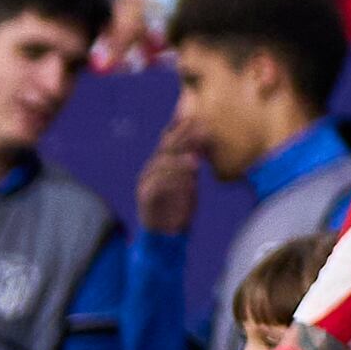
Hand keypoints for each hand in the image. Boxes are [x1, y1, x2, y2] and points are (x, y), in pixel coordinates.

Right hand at [135, 105, 204, 236]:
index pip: (169, 139)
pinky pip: (158, 187)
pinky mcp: (146, 197)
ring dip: (178, 162)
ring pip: (161, 166)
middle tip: (198, 130)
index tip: (197, 117)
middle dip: (181, 138)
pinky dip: (172, 182)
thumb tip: (204, 135)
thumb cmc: (179, 204)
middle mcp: (152, 168)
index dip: (181, 128)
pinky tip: (187, 182)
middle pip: (165, 149)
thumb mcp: (189, 178)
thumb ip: (192, 159)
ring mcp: (146, 182)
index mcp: (162, 162)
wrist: (165, 232)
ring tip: (195, 161)